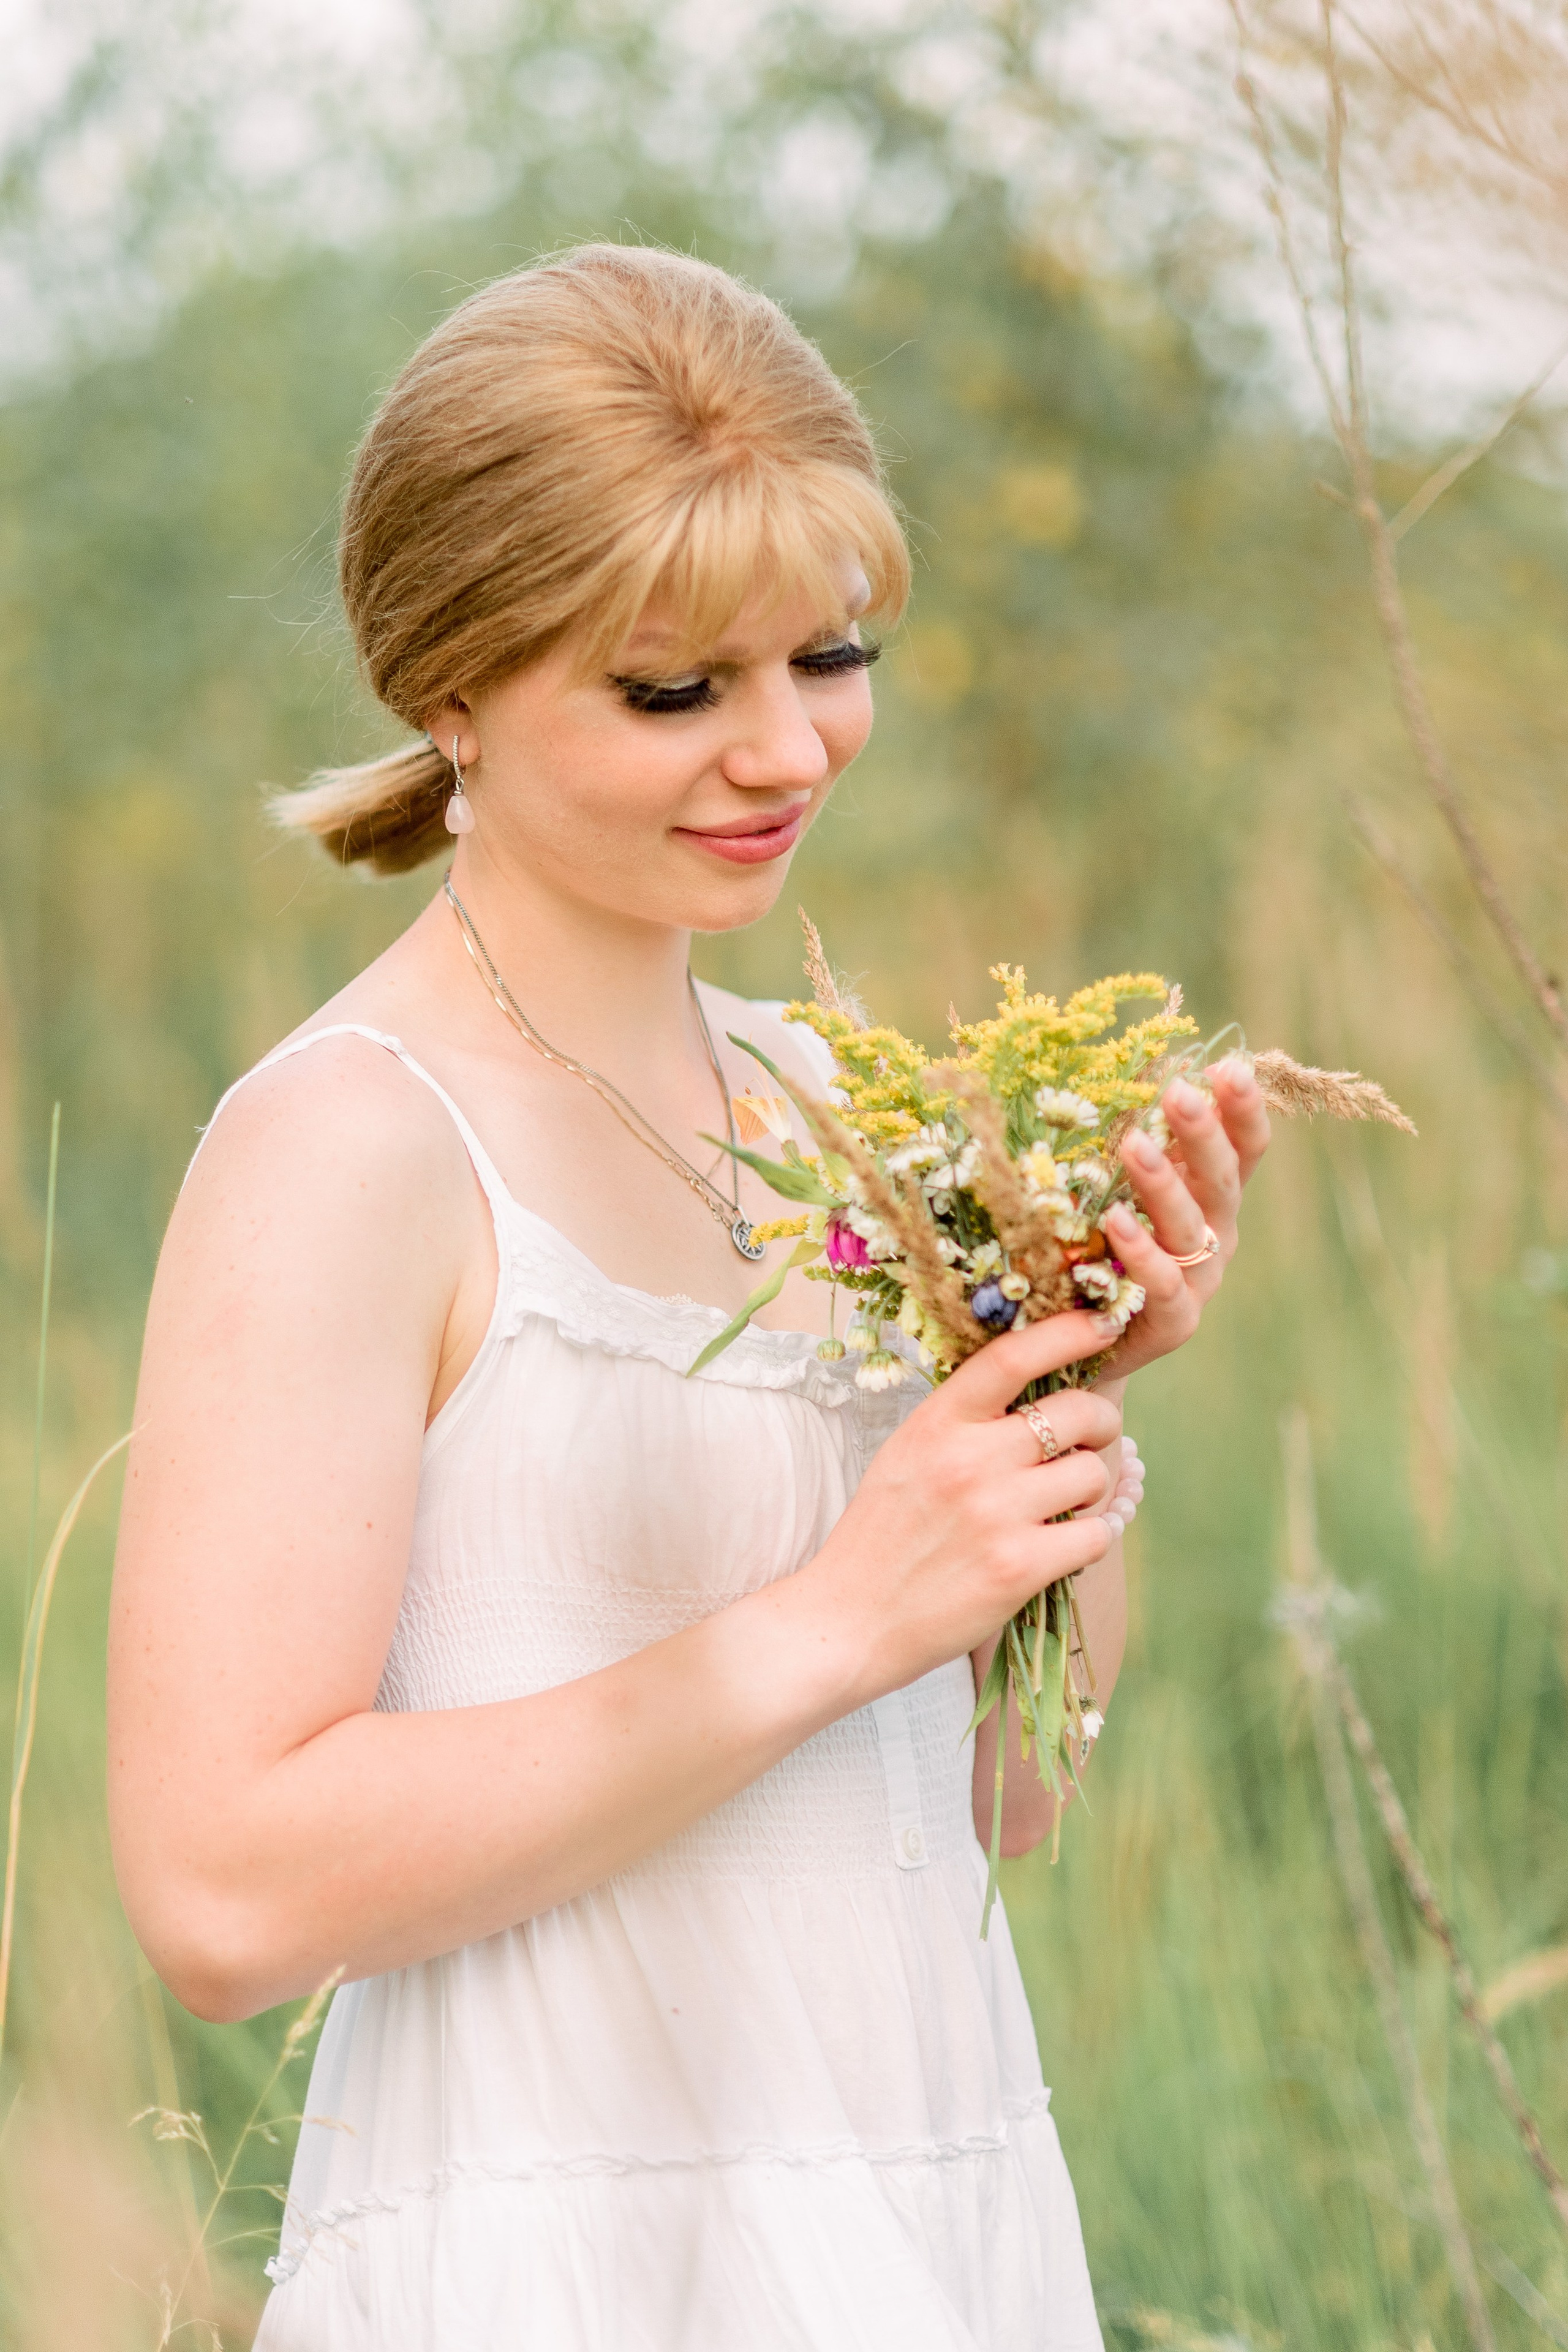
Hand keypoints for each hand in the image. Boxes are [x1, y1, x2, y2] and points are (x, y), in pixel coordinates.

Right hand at [810, 1308, 1123, 1697]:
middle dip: (1098, 1425)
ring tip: (1060, 1507)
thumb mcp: (907, 1455)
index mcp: (937, 1423)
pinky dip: (1087, 1541)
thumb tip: (1038, 1390)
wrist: (848, 1621)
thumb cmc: (882, 1536)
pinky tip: (1058, 1549)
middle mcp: (968, 1459)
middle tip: (1087, 1444)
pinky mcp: (1018, 1567)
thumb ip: (963, 1421)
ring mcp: (996, 1513)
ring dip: (1091, 1491)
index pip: (1012, 1356)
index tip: (1102, 1325)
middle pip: (1077, 1412)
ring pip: (1093, 1475)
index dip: (1068, 1333)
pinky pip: (1094, 1535)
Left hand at [1099, 1059, 1270, 1379]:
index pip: (1245, 1147)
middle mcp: (1216, 1234)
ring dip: (1164, 1184)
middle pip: (1223, 1179)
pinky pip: (1163, 1284)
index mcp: (1214, 1196)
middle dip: (1204, 1135)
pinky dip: (1142, 1251)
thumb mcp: (1124, 1191)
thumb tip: (1121, 1075)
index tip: (1228, 1067)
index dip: (1243, 1109)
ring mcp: (1200, 1280)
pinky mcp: (1175, 1322)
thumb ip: (1139, 1146)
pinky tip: (1117, 1220)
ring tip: (1135, 1145)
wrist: (1092, 1345)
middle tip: (1180, 1093)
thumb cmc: (1105, 1252)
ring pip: (1191, 1227)